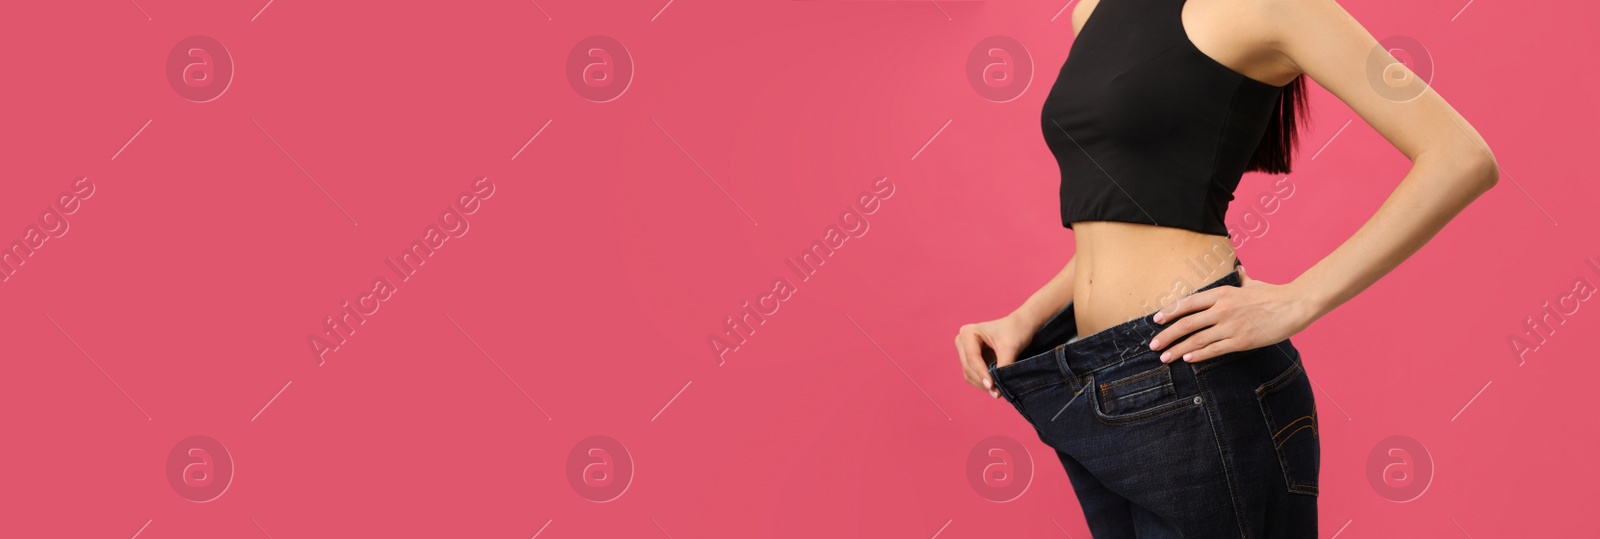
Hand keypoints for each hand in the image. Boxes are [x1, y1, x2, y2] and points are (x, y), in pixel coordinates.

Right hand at [955, 314, 1036, 398]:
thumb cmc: (1015, 331)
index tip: (992, 386)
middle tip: (997, 393)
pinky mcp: (971, 360)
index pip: (972, 357)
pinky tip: (995, 386)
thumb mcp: (1010, 348)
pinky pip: (973, 376)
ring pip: (969, 374)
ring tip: (998, 391)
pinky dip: (983, 382)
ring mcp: (965, 351)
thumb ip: (1002, 367)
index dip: (981, 373)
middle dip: (982, 380)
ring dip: (982, 384)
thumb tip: (996, 390)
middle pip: (968, 367)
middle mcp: (962, 341)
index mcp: (968, 332)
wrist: (1021, 327)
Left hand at [1148, 266, 1316, 362]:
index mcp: (1221, 293)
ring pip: (1196, 340)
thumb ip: (1239, 278)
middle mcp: (1222, 309)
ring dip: (1177, 349)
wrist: (1294, 305)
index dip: (1169, 312)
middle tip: (1153, 345)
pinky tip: (1187, 359)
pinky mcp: (1241, 341)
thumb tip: (1236, 269)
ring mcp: (1231, 326)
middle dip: (1166, 335)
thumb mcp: (1251, 282)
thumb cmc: (1272, 294)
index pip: (1188, 303)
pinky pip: (1214, 350)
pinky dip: (1198, 355)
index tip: (1156, 320)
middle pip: (1186, 324)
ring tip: (1164, 357)